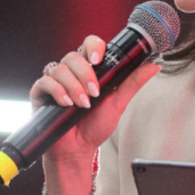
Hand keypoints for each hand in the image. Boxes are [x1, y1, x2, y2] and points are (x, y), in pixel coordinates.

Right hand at [32, 35, 159, 159]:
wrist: (78, 149)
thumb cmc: (95, 127)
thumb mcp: (118, 103)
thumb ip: (133, 82)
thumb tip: (153, 66)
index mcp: (89, 70)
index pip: (89, 45)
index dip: (93, 47)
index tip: (98, 60)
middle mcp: (71, 72)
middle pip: (73, 56)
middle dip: (85, 74)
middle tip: (94, 94)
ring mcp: (55, 81)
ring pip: (60, 68)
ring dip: (74, 87)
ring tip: (82, 104)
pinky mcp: (41, 92)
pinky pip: (46, 81)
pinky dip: (58, 92)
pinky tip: (66, 104)